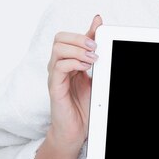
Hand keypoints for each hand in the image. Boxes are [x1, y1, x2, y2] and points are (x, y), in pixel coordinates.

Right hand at [46, 15, 101, 151]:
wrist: (77, 129)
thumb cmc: (85, 105)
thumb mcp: (96, 77)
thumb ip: (97, 58)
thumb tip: (103, 36)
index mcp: (68, 62)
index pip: (69, 37)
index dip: (84, 31)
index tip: (100, 29)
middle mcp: (58, 66)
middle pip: (59, 38)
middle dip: (79, 38)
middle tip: (95, 48)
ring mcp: (55, 76)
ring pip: (58, 49)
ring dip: (78, 50)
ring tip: (92, 59)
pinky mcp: (55, 87)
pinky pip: (58, 67)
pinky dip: (74, 63)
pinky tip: (85, 68)